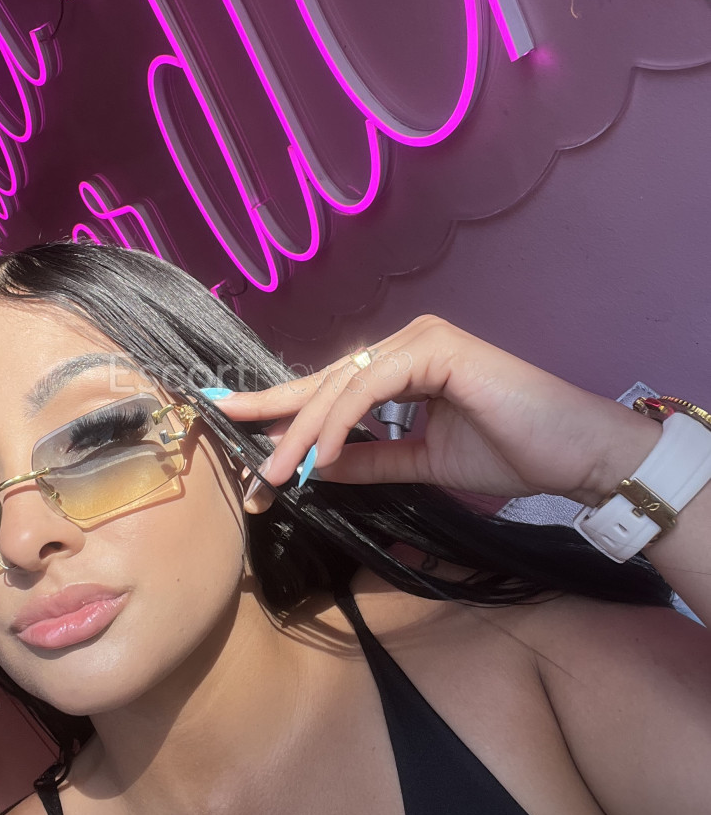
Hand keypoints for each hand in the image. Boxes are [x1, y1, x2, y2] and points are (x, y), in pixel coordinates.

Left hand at [216, 316, 660, 505]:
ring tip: (275, 475)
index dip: (284, 411)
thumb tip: (317, 468)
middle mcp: (407, 342)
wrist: (575, 455)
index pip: (332, 388)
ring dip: (303, 433)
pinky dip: (341, 423)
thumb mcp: (423, 462)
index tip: (239, 433)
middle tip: (245, 467)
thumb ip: (371, 459)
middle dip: (279, 423)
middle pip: (327, 384)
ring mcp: (421, 339)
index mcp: (404, 364)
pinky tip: (321, 456)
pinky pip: (370, 388)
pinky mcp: (436, 348)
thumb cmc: (513, 453)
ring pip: (342, 386)